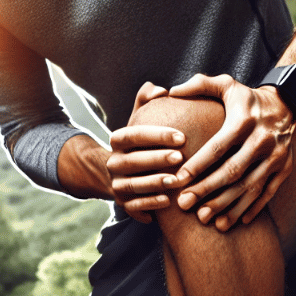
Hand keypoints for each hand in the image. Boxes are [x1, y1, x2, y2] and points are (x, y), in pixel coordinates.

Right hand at [107, 82, 184, 223]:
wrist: (120, 174)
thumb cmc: (141, 143)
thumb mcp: (139, 119)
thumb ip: (147, 100)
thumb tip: (160, 89)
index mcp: (117, 141)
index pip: (134, 135)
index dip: (157, 135)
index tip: (182, 136)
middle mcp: (113, 163)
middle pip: (134, 161)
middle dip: (157, 159)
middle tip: (181, 157)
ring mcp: (117, 184)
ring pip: (134, 185)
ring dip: (155, 183)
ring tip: (177, 181)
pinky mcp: (123, 203)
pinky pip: (134, 206)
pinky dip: (150, 204)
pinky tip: (168, 201)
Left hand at [167, 73, 295, 230]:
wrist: (291, 104)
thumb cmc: (249, 99)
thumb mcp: (227, 85)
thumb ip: (200, 85)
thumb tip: (172, 91)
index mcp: (244, 121)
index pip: (217, 147)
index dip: (198, 165)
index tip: (179, 180)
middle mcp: (262, 141)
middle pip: (232, 172)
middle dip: (207, 190)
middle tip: (185, 204)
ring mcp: (276, 157)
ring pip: (249, 187)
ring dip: (228, 206)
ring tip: (206, 219)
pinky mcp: (285, 168)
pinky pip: (268, 193)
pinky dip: (253, 208)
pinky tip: (236, 221)